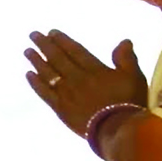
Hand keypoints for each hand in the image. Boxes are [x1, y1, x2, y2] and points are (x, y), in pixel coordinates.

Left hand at [24, 30, 148, 134]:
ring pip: (48, 73)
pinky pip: (44, 92)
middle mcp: (77, 78)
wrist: (117, 128)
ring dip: (37, 61)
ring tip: (27, 51)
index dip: (62, 41)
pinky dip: (36, 83)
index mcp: (94, 69)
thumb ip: (126, 58)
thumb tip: (124, 41)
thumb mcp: (133, 77)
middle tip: (33, 35)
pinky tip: (28, 74)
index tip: (51, 32)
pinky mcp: (60, 108)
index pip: (75, 51)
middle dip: (45, 45)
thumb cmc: (128, 102)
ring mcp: (66, 93)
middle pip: (58, 58)